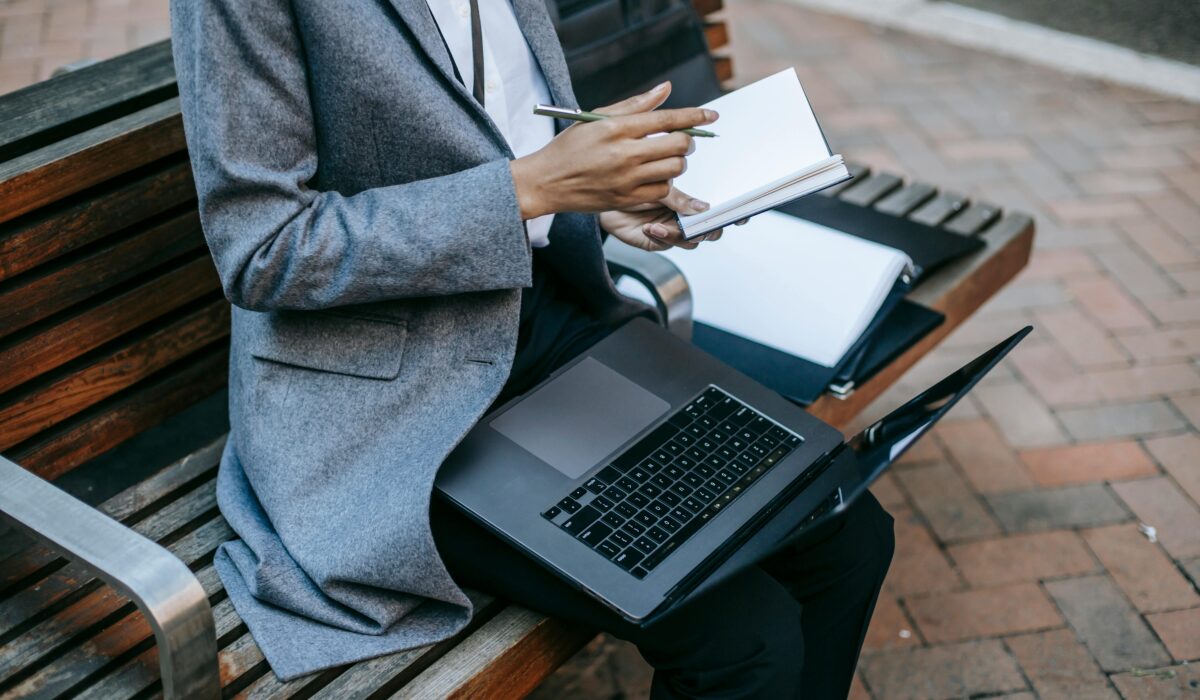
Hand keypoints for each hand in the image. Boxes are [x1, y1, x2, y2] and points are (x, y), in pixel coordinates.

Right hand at [509, 82, 717, 217]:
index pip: (667, 119)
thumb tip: (666, 89)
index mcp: (617, 128)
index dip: (695, 116)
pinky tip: (654, 176)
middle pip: (678, 145)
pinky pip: (662, 190)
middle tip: (682, 140)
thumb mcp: (597, 118)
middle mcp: (624, 153)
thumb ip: (635, 105)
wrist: (547, 181)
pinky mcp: (626, 199)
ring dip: (678, 162)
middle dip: (687, 141)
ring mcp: (626, 179)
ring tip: (667, 158)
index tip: (711, 115)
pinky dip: (665, 182)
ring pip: (674, 169)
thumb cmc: (571, 147)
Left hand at [600, 186, 725, 251]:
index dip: (734, 215)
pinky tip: (649, 227)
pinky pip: (668, 244)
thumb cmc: (633, 186)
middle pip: (712, 230)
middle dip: (710, 229)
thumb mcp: (658, 186)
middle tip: (702, 224)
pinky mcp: (659, 242)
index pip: (719, 210)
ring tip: (661, 224)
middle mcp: (687, 217)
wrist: (605, 199)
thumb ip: (680, 198)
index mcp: (692, 201)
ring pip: (692, 241)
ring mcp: (675, 231)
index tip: (742, 215)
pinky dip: (661, 236)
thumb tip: (704, 208)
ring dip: (679, 234)